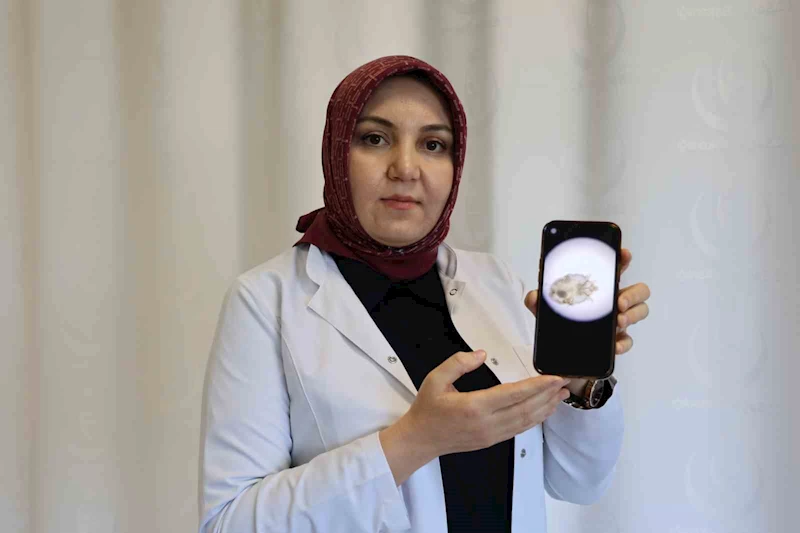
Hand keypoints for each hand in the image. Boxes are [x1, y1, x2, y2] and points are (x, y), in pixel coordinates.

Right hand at [401, 350, 571, 456]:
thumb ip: (458, 363)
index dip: (537, 386)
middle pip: (526, 408)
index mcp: (474, 407)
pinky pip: (520, 429)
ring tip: (562, 395)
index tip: (554, 378)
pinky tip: (544, 410)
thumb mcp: (435, 379)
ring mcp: (491, 435)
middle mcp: (487, 423)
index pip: (513, 394)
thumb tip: (481, 354)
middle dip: (549, 394)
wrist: (421, 439)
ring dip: (547, 407)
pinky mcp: (493, 440)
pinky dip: (536, 418)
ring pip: (526, 421)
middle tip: (566, 381)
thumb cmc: (428, 410)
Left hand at [523, 248, 650, 391]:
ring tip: (618, 321)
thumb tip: (533, 296)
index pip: (617, 268)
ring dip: (632, 315)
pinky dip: (623, 343)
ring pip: (640, 312)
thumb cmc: (561, 323)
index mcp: (600, 288)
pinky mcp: (617, 341)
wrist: (561, 352)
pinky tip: (615, 345)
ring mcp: (619, 321)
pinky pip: (628, 341)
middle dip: (633, 294)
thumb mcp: (547, 309)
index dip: (623, 259)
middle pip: (638, 291)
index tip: (624, 254)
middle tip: (619, 302)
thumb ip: (539, 300)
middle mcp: (614, 302)